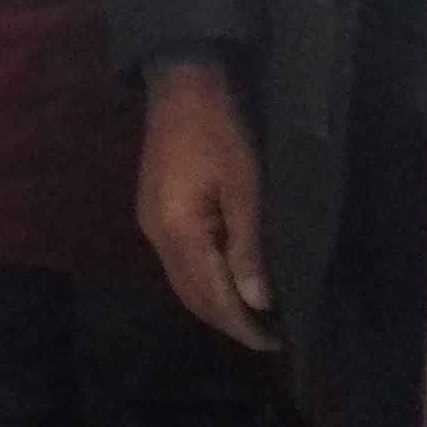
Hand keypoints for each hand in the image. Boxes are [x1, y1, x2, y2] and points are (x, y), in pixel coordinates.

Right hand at [139, 60, 281, 351]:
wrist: (183, 84)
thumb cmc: (222, 131)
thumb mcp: (245, 187)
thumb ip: (248, 246)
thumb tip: (256, 301)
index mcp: (178, 233)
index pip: (211, 296)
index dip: (242, 324)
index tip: (274, 342)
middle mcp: (157, 236)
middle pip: (191, 297)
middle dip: (228, 322)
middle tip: (269, 337)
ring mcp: (152, 224)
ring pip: (182, 283)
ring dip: (214, 305)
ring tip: (252, 316)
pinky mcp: (155, 212)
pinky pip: (179, 263)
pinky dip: (203, 281)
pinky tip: (228, 279)